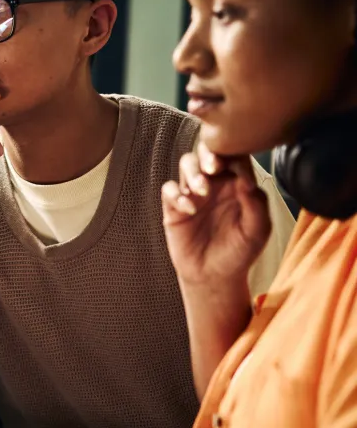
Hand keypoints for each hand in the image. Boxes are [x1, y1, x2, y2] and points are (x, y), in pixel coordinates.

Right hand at [162, 142, 271, 288]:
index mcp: (237, 184)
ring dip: (193, 172)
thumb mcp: (257, 231)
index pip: (236, 157)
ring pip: (187, 164)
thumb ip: (257, 205)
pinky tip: (189, 210)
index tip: (242, 179)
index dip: (237, 160)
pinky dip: (176, 195)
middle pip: (207, 151)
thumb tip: (247, 181)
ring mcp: (193, 194)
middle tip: (213, 167)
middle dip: (209, 153)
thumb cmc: (239, 252)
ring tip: (201, 191)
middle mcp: (215, 184)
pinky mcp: (174, 208)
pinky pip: (169, 190)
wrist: (214, 276)